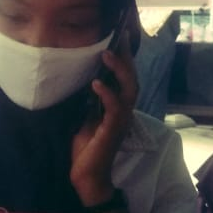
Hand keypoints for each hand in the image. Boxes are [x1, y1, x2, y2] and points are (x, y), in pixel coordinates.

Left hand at [70, 32, 137, 204]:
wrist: (86, 176)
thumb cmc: (84, 149)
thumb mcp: (83, 118)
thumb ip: (87, 101)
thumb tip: (80, 79)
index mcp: (116, 106)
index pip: (123, 77)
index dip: (122, 57)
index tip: (118, 35)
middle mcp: (122, 111)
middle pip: (131, 78)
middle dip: (126, 56)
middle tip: (119, 35)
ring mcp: (120, 120)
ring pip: (129, 89)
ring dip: (119, 71)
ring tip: (106, 55)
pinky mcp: (113, 131)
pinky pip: (115, 109)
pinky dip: (107, 95)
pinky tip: (97, 84)